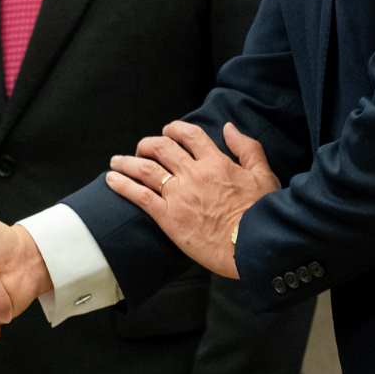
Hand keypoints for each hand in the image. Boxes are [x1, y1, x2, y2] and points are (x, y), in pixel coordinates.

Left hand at [105, 120, 280, 278]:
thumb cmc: (262, 213)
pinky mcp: (168, 217)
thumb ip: (247, 148)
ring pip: (145, 169)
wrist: (254, 246)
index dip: (174, 129)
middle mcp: (193, 173)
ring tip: (116, 161)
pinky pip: (139, 195)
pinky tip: (111, 179)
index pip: (189, 134)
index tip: (168, 132)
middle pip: (161, 148)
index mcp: (215, 162)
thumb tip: (229, 127)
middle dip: (147, 144)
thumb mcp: (263, 175)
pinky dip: (122, 184)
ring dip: (127, 161)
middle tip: (142, 148)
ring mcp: (178, 195)